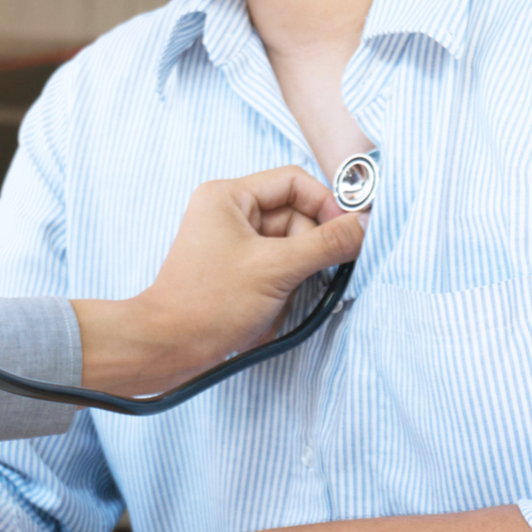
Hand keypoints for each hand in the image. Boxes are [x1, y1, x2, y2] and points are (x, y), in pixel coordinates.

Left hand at [73, 166, 364, 396]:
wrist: (168, 348)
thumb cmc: (208, 304)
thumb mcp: (277, 268)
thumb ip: (327, 243)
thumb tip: (364, 226)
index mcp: (228, 196)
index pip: (295, 182)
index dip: (327, 205)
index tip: (350, 234)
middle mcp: (227, 214)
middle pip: (296, 217)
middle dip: (306, 252)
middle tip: (303, 278)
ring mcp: (231, 245)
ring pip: (290, 250)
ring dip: (294, 279)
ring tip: (275, 302)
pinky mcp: (234, 273)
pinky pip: (276, 273)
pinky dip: (280, 294)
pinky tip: (264, 314)